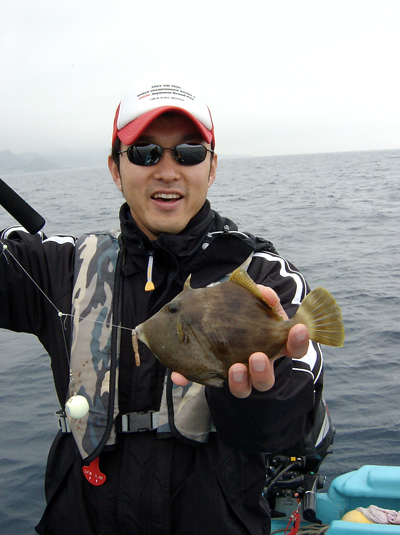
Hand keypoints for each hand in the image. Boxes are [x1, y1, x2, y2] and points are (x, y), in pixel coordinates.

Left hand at [171, 285, 309, 398]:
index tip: (298, 329)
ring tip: (233, 369)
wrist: (218, 317)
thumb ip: (261, 295)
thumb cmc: (245, 312)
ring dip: (238, 381)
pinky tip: (179, 376)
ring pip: (242, 388)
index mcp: (273, 345)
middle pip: (266, 380)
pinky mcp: (211, 374)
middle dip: (263, 371)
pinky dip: (189, 378)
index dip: (299, 341)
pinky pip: (202, 380)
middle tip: (257, 358)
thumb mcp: (255, 301)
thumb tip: (266, 293)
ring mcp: (237, 374)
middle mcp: (258, 365)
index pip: (294, 348)